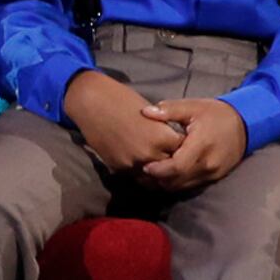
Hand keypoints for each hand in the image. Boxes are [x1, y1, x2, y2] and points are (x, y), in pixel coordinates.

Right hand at [64, 69, 181, 174]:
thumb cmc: (124, 101)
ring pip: (155, 177)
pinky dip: (144, 174)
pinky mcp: (119, 168)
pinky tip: (147, 169)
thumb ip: (164, 132)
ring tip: (164, 168)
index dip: (185, 147)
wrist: (93, 104)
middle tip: (177, 159)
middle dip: (175, 162)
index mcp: (161, 138)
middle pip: (171, 166)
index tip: (187, 145)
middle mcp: (148, 154)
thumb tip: (175, 142)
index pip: (184, 150)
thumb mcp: (152, 115)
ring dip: (160, 173)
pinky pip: (138, 177)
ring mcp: (132, 163)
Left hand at [141, 97, 251, 190]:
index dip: (158, 170)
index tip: (144, 166)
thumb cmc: (217, 114)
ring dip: (166, 183)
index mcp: (202, 145)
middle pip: (176, 181)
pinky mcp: (214, 178)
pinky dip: (177, 183)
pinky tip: (167, 175)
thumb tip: (145, 112)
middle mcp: (208, 164)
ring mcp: (212, 173)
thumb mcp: (193, 107)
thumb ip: (169, 110)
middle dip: (157, 179)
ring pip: (182, 186)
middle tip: (141, 172)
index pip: (176, 167)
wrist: (247, 124)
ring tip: (152, 175)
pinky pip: (190, 185)